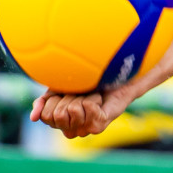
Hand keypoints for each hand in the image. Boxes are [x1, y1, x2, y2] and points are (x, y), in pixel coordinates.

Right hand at [30, 20, 172, 137]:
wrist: (139, 47)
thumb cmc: (104, 51)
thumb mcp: (67, 70)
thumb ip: (50, 93)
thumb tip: (32, 118)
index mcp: (68, 100)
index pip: (46, 118)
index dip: (45, 107)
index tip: (58, 90)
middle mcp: (81, 112)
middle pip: (55, 121)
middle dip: (62, 102)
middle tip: (81, 88)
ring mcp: (97, 115)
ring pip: (72, 125)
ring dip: (77, 104)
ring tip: (91, 92)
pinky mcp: (113, 114)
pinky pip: (94, 123)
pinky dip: (92, 107)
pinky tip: (98, 97)